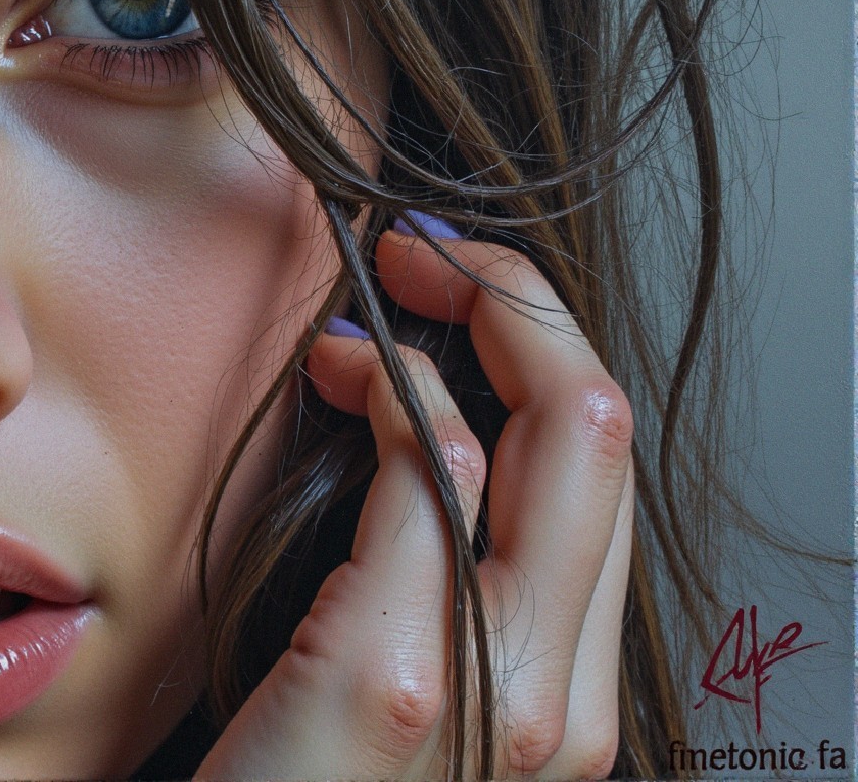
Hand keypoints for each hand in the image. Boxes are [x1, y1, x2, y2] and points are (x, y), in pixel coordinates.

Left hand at [195, 220, 633, 779]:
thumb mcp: (393, 678)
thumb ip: (429, 573)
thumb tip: (413, 430)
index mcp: (564, 685)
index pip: (603, 472)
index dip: (543, 356)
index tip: (457, 300)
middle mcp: (565, 692)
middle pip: (607, 435)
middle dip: (526, 309)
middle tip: (431, 261)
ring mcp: (502, 692)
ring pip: (560, 439)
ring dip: (463, 331)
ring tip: (374, 312)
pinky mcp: (401, 677)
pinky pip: (435, 480)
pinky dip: (396, 395)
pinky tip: (347, 378)